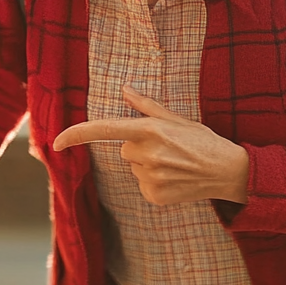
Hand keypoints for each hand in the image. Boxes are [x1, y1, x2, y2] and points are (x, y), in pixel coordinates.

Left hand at [53, 84, 248, 205]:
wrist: (229, 171)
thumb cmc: (202, 140)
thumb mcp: (177, 118)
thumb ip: (146, 106)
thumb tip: (124, 88)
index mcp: (150, 129)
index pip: (104, 130)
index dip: (77, 135)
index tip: (56, 142)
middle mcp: (147, 153)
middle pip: (124, 150)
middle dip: (140, 148)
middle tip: (168, 148)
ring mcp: (151, 177)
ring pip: (133, 168)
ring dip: (148, 166)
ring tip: (175, 163)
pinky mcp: (155, 195)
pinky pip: (142, 186)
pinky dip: (154, 182)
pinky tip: (175, 179)